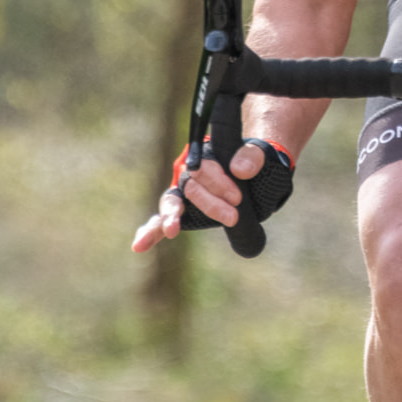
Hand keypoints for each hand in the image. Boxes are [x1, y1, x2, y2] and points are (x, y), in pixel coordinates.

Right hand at [130, 138, 291, 251]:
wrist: (261, 174)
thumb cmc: (260, 163)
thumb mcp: (263, 155)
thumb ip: (253, 157)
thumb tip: (240, 169)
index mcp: (205, 155)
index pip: (202, 167)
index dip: (218, 182)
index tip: (238, 197)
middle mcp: (190, 172)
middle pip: (189, 186)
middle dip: (209, 203)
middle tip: (232, 217)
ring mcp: (185, 193)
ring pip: (170, 202)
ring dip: (170, 217)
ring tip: (171, 230)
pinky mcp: (184, 212)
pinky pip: (161, 221)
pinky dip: (151, 233)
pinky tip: (139, 246)